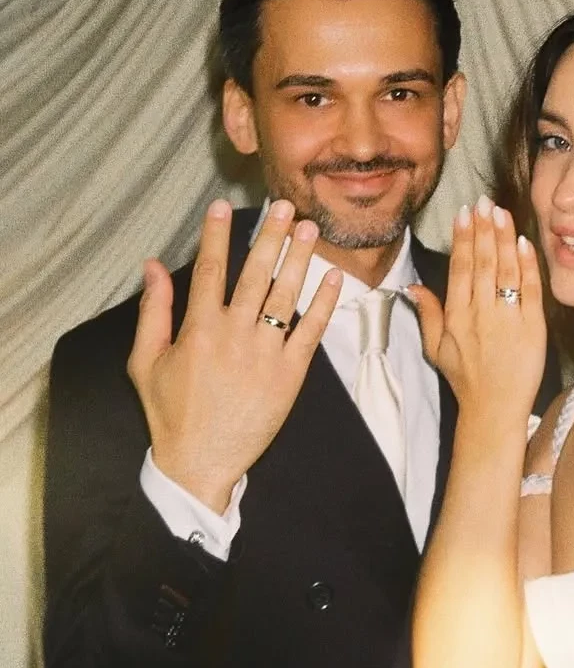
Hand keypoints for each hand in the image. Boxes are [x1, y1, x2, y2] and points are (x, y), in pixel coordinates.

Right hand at [127, 199, 341, 512]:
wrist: (201, 461)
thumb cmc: (170, 413)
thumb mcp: (146, 361)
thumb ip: (154, 311)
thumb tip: (153, 266)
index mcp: (198, 329)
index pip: (210, 270)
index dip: (217, 236)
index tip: (225, 207)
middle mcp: (235, 334)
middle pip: (256, 274)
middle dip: (270, 236)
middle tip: (284, 206)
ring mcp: (266, 353)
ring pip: (286, 295)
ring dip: (299, 259)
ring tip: (309, 228)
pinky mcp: (291, 374)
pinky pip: (311, 331)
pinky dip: (324, 303)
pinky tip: (333, 277)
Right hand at [410, 197, 545, 424]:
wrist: (493, 410)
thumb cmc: (466, 380)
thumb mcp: (436, 349)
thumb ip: (427, 314)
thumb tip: (412, 287)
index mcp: (456, 316)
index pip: (460, 268)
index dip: (462, 238)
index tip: (465, 213)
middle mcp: (480, 314)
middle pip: (482, 263)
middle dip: (483, 229)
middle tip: (484, 202)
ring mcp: (507, 320)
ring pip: (504, 271)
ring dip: (503, 239)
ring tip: (502, 213)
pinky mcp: (532, 328)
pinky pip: (530, 291)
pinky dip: (528, 266)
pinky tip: (525, 243)